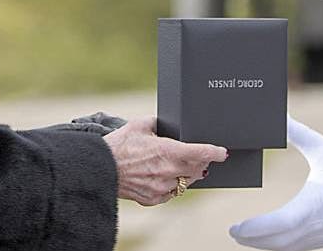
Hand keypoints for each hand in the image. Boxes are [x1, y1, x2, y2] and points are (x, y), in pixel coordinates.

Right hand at [102, 116, 226, 205]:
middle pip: (198, 169)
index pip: (200, 153)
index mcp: (167, 151)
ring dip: (188, 174)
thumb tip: (168, 122)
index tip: (223, 152)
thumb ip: (158, 122)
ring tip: (181, 165)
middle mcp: (167, 171)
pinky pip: (172, 192)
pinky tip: (166, 176)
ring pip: (186, 182)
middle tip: (201, 156)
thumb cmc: (118, 145)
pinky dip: (173, 185)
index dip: (215, 152)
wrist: (99, 168)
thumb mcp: (140, 124)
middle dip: (202, 162)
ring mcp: (161, 187)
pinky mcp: (153, 199)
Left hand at [229, 116, 322, 249]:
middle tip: (233, 233)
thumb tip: (280, 116)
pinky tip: (272, 239)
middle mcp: (318, 226)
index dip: (254, 229)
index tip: (235, 228)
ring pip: (289, 248)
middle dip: (253, 239)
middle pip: (279, 241)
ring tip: (246, 237)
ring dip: (267, 244)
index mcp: (314, 205)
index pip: (277, 224)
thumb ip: (298, 134)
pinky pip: (300, 247)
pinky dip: (283, 245)